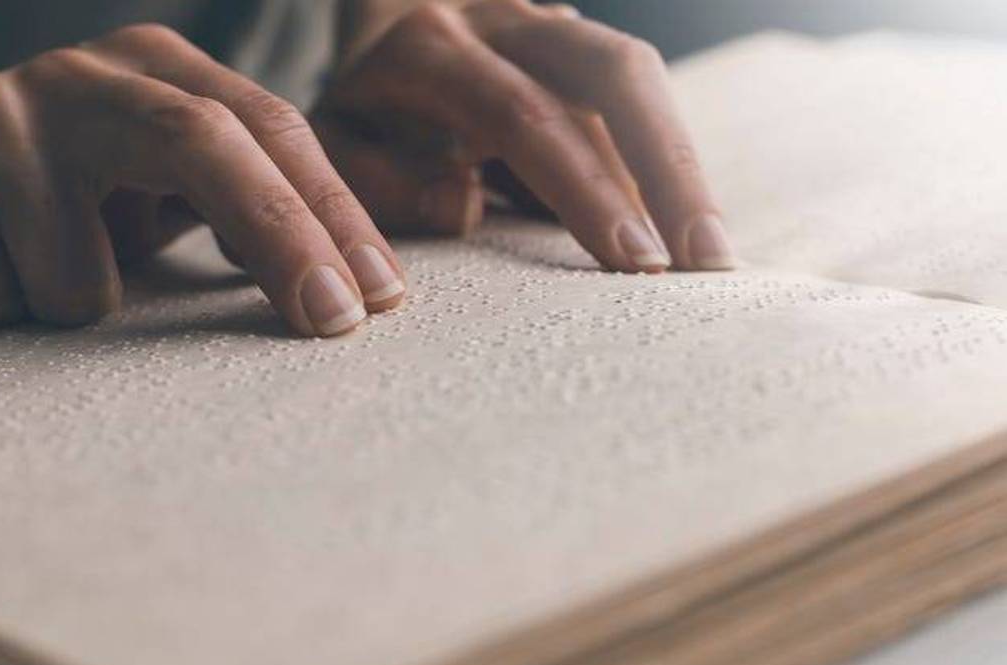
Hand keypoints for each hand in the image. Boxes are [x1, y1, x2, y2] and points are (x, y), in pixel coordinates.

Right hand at [0, 25, 404, 335]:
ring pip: (79, 278)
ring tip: (39, 270)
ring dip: (77, 308)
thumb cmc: (65, 190)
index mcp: (160, 69)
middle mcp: (84, 74)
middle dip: (282, 241)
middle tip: (334, 324)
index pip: (272, 130)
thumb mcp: (162, 184)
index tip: (381, 300)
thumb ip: (248, 210)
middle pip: (203, 145)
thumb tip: (359, 291)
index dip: (334, 215)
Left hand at [313, 0, 734, 271]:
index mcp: (430, 47)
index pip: (523, 114)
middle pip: (613, 72)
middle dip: (670, 167)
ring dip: (680, 166)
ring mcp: (551, 23)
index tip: (632, 259)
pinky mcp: (580, 46)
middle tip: (706, 262)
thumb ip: (380, 181)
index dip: (585, 187)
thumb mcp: (333, 147)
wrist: (382, 16)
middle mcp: (503, 20)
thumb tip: (467, 208)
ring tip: (711, 257)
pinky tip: (682, 229)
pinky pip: (632, 101)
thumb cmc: (358, 104)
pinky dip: (661, 163)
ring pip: (635, 80)